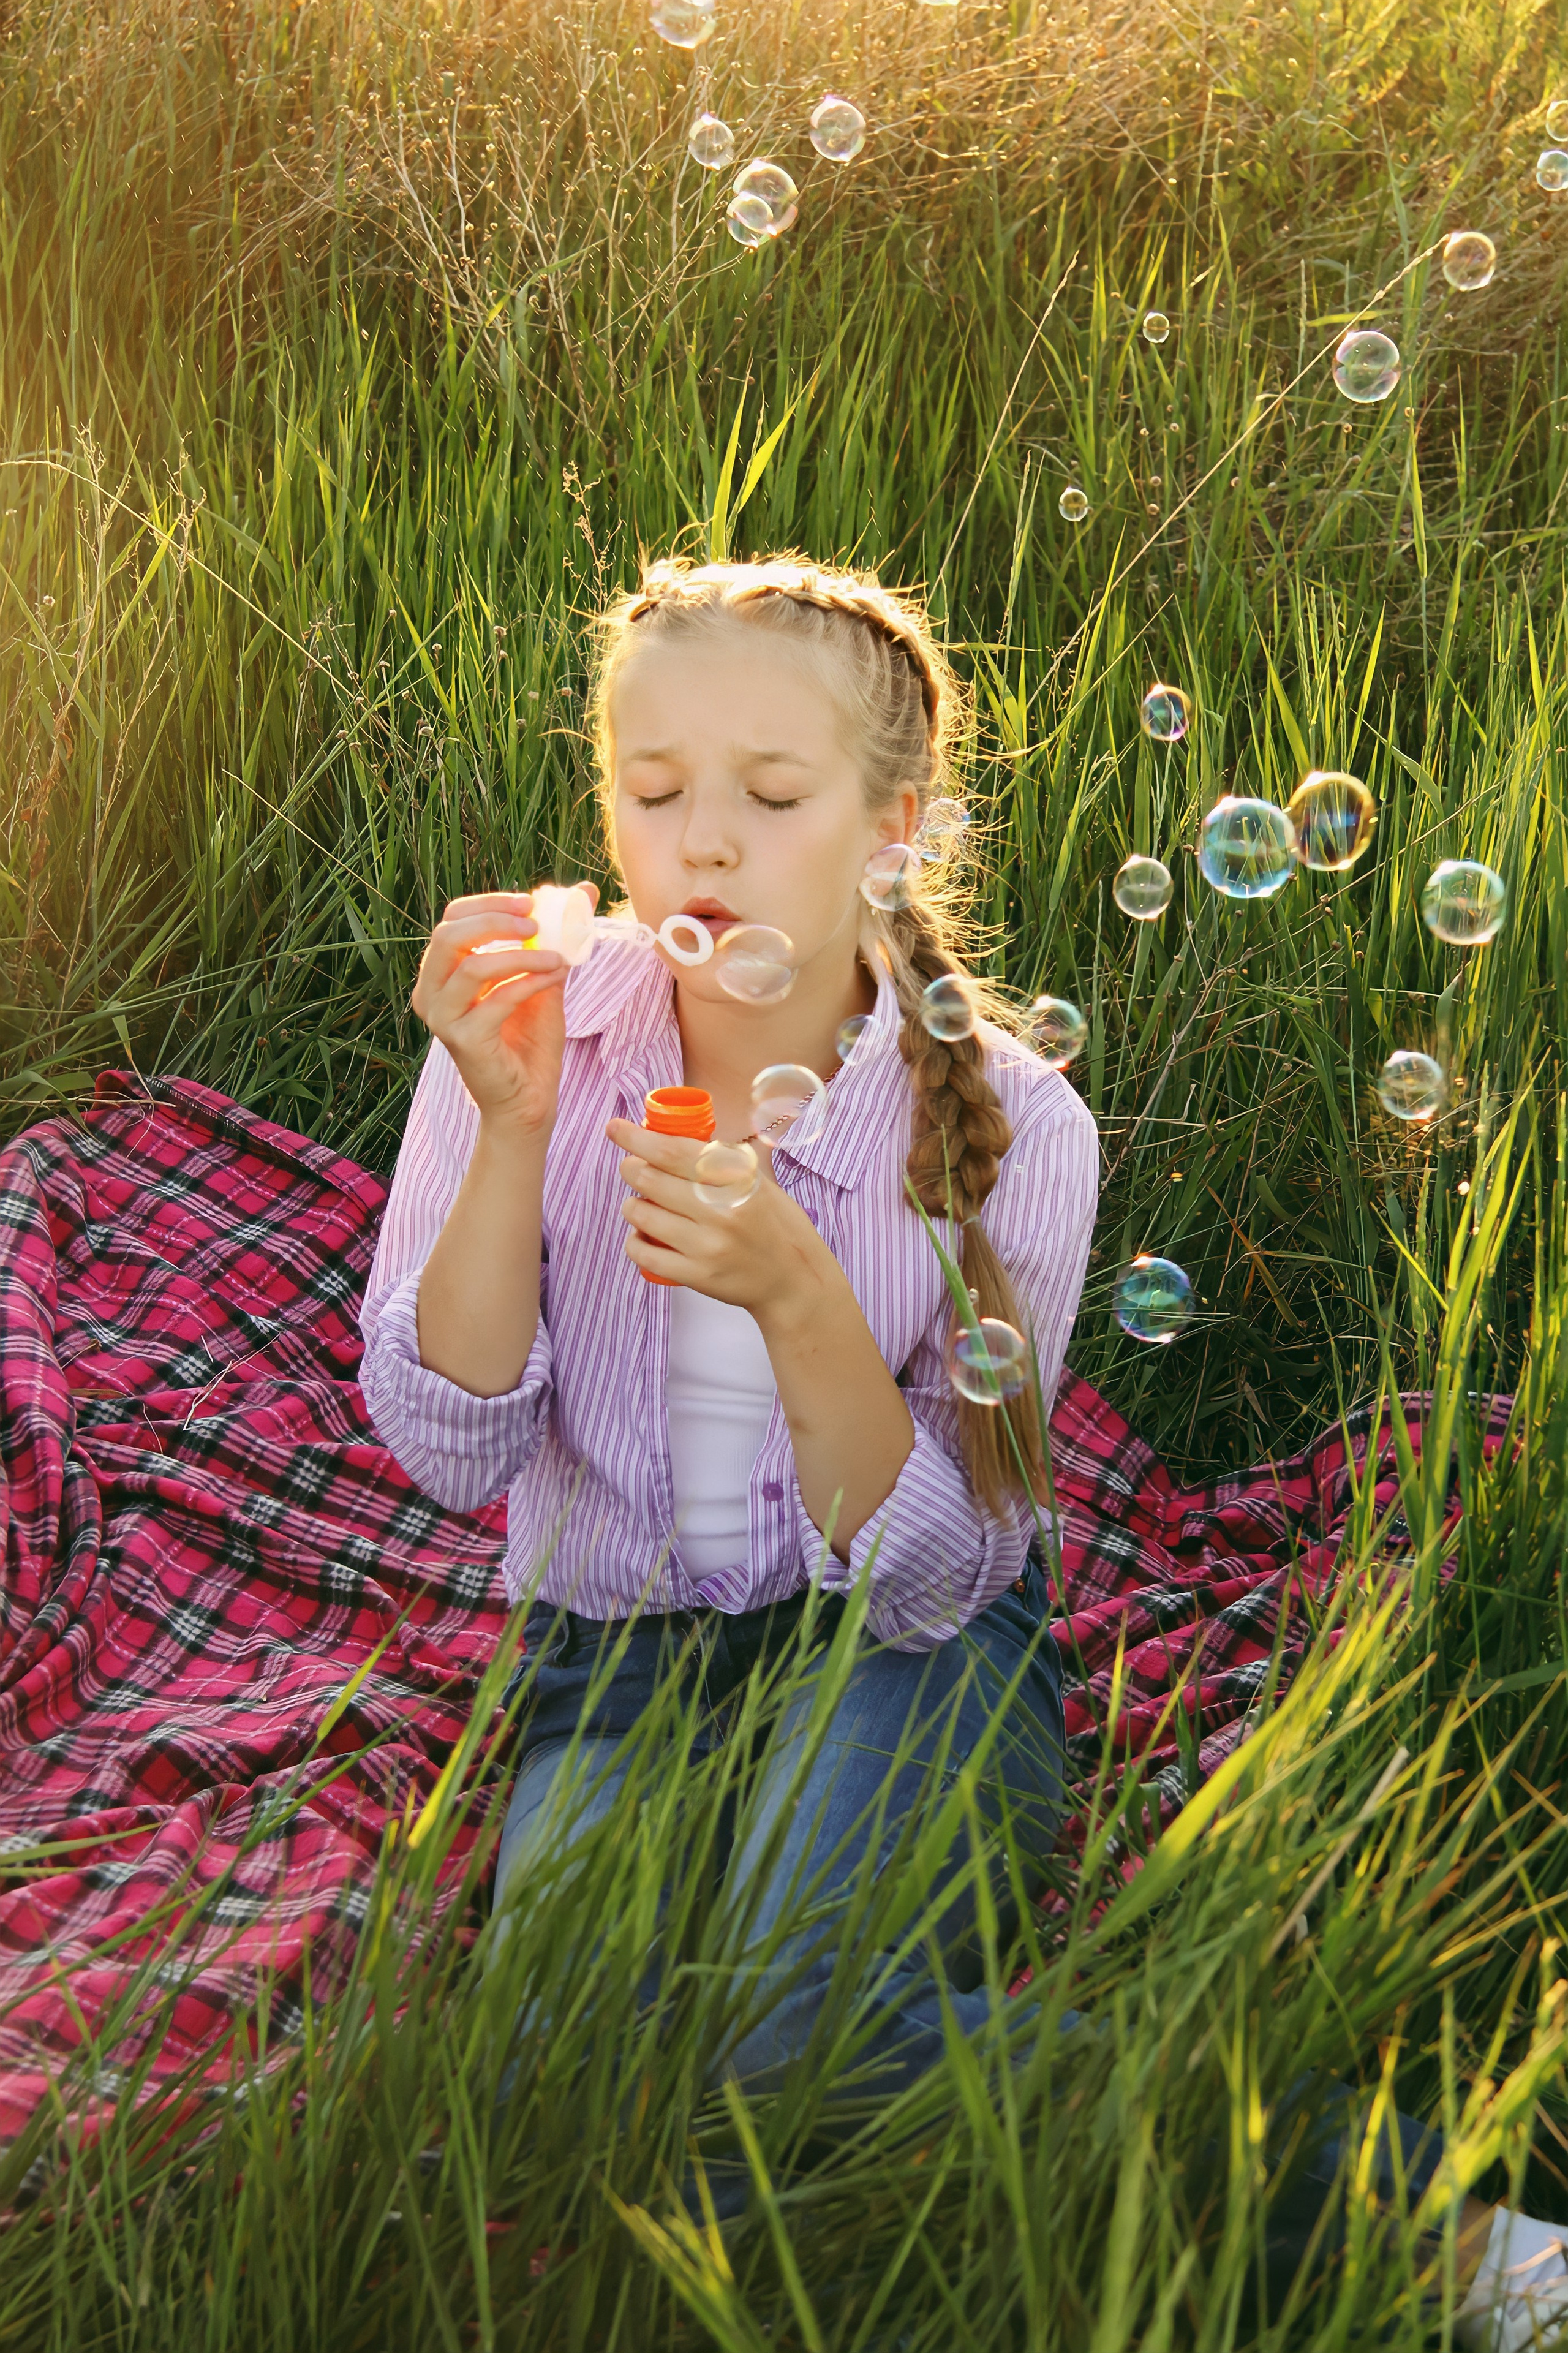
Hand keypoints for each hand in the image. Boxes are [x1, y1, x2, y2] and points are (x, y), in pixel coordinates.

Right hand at [412, 886, 596, 1136]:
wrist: (528, 1100)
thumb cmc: (529, 1041)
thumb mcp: (542, 978)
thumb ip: (554, 938)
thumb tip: (585, 891)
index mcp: (442, 974)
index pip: (451, 920)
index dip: (488, 904)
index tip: (529, 904)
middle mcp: (432, 994)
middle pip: (449, 936)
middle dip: (495, 921)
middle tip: (535, 923)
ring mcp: (443, 1019)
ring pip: (473, 967)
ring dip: (522, 955)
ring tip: (557, 958)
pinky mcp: (463, 1041)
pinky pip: (497, 999)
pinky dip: (531, 982)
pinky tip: (556, 977)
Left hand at [607, 1119, 827, 1324]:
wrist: (794, 1280)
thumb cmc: (775, 1224)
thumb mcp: (758, 1181)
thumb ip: (721, 1161)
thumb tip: (672, 1138)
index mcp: (737, 1179)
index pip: (673, 1151)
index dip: (637, 1138)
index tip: (615, 1128)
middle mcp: (720, 1211)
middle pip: (651, 1179)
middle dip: (630, 1168)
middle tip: (630, 1166)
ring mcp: (707, 1245)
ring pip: (642, 1214)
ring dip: (631, 1204)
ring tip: (638, 1203)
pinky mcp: (697, 1275)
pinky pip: (644, 1254)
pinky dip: (635, 1241)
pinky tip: (642, 1235)